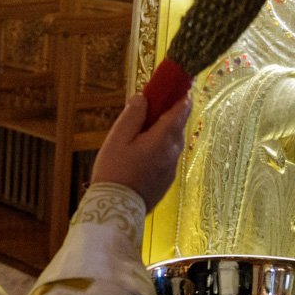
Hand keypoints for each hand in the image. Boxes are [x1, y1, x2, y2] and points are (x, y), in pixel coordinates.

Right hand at [89, 93, 190, 211]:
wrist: (116, 209)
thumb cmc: (114, 172)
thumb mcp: (118, 138)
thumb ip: (133, 115)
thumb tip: (143, 98)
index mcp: (163, 139)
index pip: (181, 110)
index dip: (181, 95)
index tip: (179, 84)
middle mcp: (172, 153)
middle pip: (177, 126)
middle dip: (168, 114)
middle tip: (152, 106)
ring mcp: (171, 169)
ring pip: (171, 143)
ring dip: (162, 133)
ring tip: (140, 132)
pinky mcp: (166, 181)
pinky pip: (166, 158)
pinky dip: (158, 150)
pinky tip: (139, 154)